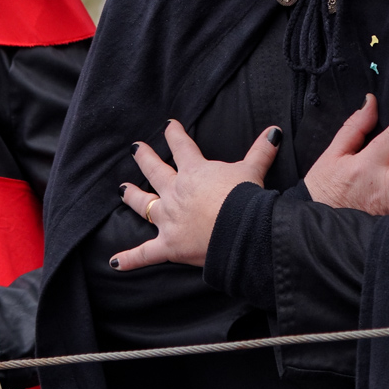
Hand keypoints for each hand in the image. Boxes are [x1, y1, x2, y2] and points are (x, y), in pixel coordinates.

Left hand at [111, 121, 280, 270]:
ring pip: (144, 205)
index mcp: (194, 172)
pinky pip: (145, 254)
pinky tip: (115, 263)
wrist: (239, 230)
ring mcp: (169, 219)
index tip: (169, 125)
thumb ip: (261, 151)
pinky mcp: (169, 245)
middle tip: (135, 149)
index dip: (174, 134)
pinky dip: (130, 259)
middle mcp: (175, 192)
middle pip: (155, 171)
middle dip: (144, 158)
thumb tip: (274, 131)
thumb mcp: (253, 170)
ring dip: (132, 196)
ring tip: (122, 189)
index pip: (181, 146)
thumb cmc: (245, 199)